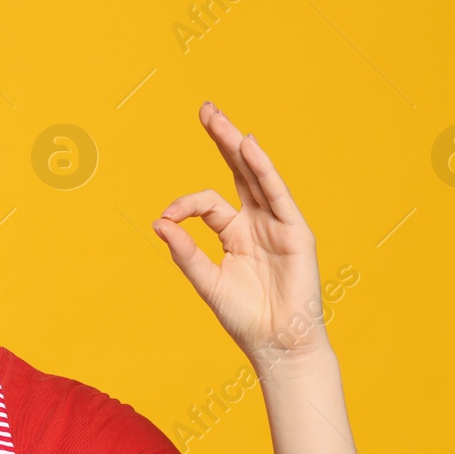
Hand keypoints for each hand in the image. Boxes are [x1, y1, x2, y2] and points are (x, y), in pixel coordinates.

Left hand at [152, 102, 329, 376]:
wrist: (278, 344)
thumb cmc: (244, 318)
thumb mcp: (207, 282)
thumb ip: (185, 253)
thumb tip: (158, 223)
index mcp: (233, 233)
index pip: (207, 203)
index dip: (184, 204)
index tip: (166, 219)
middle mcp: (256, 222)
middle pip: (237, 172)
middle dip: (221, 140)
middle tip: (206, 109)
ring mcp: (278, 224)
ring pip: (256, 176)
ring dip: (238, 146)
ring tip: (219, 119)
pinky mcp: (296, 232)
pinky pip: (278, 195)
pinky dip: (263, 171)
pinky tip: (249, 147)